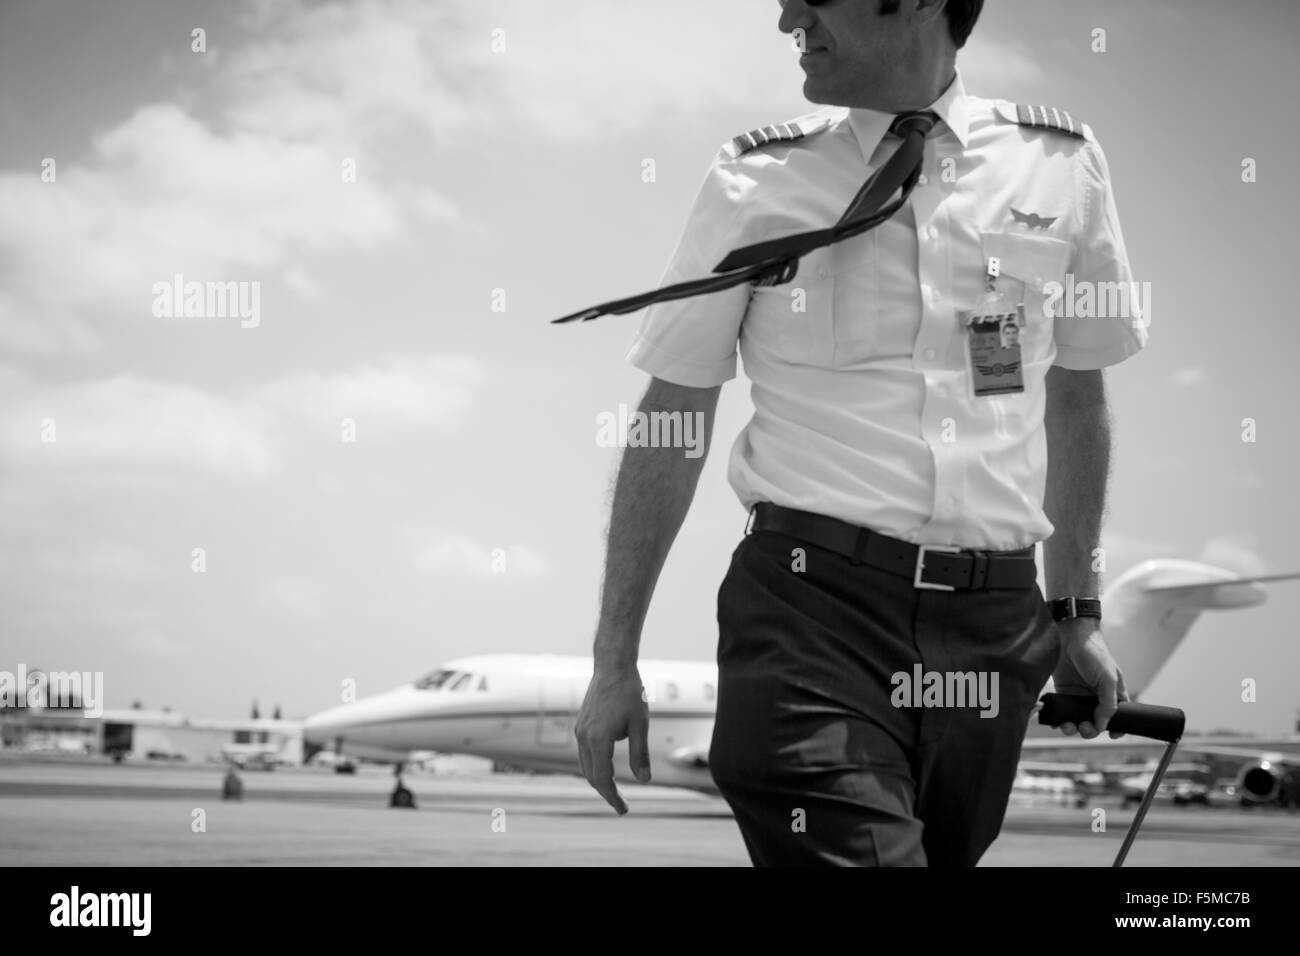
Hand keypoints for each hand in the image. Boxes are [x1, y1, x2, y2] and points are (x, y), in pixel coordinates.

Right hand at [575, 663, 650, 813]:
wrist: (612, 666)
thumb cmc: (630, 693)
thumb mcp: (640, 724)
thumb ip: (640, 754)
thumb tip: (644, 780)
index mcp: (598, 739)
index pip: (602, 779)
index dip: (613, 797)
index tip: (623, 810)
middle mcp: (584, 737)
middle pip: (591, 776)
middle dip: (606, 792)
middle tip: (622, 805)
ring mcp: (580, 730)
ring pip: (585, 765)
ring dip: (598, 780)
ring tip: (614, 790)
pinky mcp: (581, 724)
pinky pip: (584, 753)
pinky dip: (593, 766)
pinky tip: (605, 767)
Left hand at [1050, 620, 1128, 738]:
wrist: (1070, 637)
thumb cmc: (1095, 654)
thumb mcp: (1108, 678)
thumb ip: (1108, 703)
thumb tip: (1103, 725)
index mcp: (1113, 694)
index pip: (1118, 717)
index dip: (1115, 728)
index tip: (1110, 735)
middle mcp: (1096, 698)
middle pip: (1095, 723)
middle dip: (1089, 730)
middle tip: (1084, 727)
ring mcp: (1079, 696)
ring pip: (1076, 719)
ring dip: (1072, 727)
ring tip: (1067, 726)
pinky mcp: (1063, 692)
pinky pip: (1062, 711)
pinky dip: (1058, 719)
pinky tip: (1056, 721)